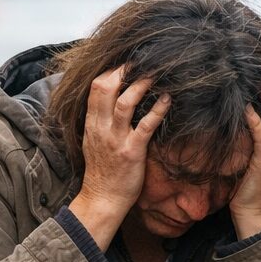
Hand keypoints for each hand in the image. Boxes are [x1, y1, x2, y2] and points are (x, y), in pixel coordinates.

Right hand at [71, 67, 170, 248]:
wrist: (102, 199)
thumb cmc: (102, 171)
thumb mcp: (93, 142)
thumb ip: (100, 121)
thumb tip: (112, 103)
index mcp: (92, 123)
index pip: (96, 87)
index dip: (112, 71)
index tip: (127, 63)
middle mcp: (101, 127)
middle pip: (106, 87)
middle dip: (124, 70)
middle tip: (142, 61)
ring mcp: (116, 139)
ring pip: (125, 102)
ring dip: (142, 85)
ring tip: (156, 74)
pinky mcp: (132, 151)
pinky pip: (146, 125)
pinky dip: (158, 109)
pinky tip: (168, 99)